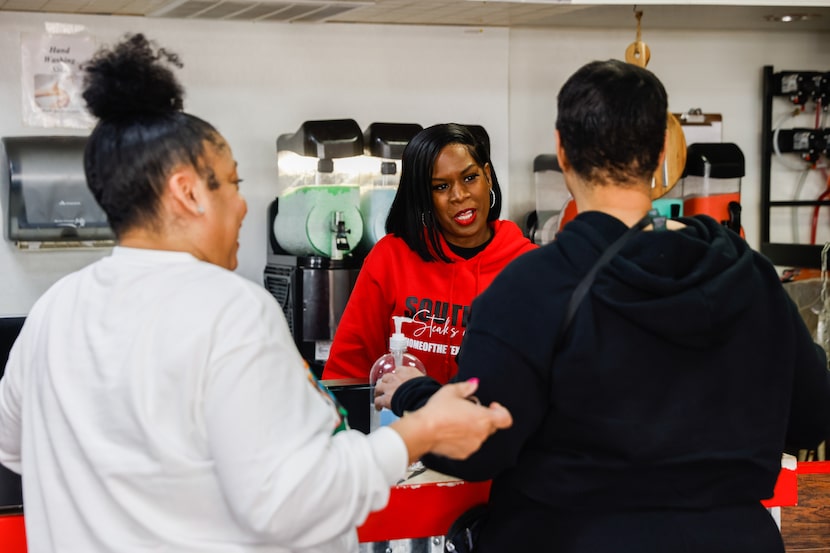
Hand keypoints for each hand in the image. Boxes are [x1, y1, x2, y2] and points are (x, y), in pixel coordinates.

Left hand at [374, 365, 424, 409]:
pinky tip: (379, 407)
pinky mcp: (385, 398)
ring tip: (379, 395)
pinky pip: (378, 400)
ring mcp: (390, 387)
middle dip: (386, 382)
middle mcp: (397, 377)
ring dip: (379, 391)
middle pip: (387, 377)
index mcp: (408, 371)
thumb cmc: (426, 391)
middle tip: (387, 386)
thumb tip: (425, 388)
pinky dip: (378, 404)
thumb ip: (421, 383)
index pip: (399, 369)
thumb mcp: (426, 382)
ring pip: (379, 386)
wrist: (420, 398)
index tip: (398, 378)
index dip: (397, 375)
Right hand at [390, 378, 511, 462]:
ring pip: (479, 436)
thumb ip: (466, 387)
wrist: (422, 431)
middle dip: (483, 418)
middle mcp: (481, 434)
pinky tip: (451, 432)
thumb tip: (474, 384)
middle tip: (468, 411)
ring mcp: (472, 446)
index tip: (491, 406)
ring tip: (457, 421)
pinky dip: (464, 439)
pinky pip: (469, 445)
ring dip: (473, 429)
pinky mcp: (463, 454)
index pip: (506, 419)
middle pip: (491, 426)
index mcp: (483, 418)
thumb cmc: (437, 411)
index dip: (501, 411)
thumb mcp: (451, 391)